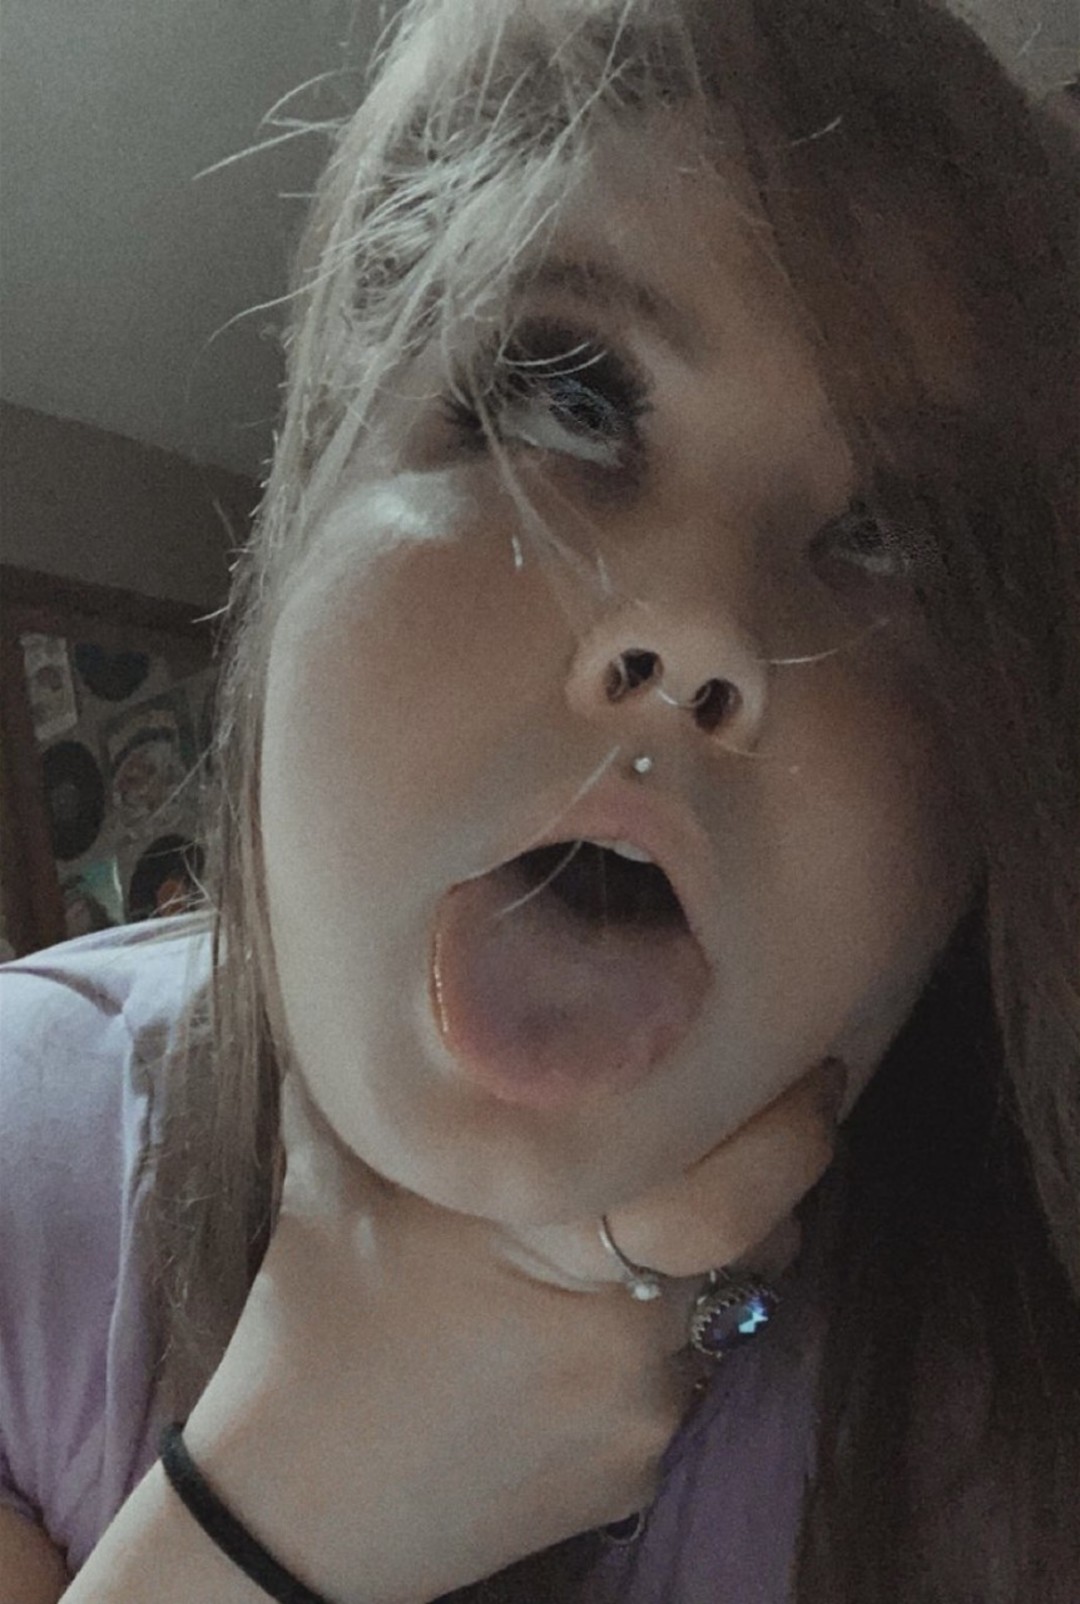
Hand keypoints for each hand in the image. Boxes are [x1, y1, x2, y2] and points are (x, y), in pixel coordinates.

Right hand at [183, 1055, 844, 1603]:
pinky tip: (587, 1315)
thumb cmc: (315, 1319)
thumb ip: (397, 1073)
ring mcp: (642, 1411)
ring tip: (642, 1219)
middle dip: (765, 1175)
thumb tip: (417, 965)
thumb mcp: (337, 1170)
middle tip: (741, 1124)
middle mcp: (626, 1329)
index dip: (790, 1120)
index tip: (811, 1065)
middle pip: (762, 1233)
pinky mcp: (640, 1468)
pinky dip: (666, 1328)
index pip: (737, 1180)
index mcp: (561, 1235)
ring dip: (713, 1253)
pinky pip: (691, 1370)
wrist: (294, 1511)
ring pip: (731, 1302)